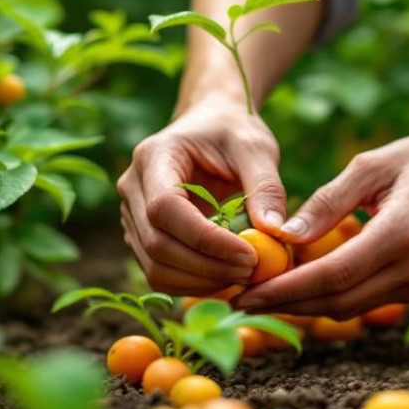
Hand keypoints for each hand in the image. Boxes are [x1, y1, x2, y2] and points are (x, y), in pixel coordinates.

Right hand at [117, 98, 287, 294]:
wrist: (210, 124)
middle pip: (156, 243)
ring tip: (244, 276)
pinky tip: (226, 277)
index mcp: (153, 156)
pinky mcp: (142, 236)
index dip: (205, 239)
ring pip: (154, 266)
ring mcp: (132, 214)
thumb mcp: (255, 149)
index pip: (165, 208)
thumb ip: (266, 188)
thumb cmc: (233, 131)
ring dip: (200, 281)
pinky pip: (159, 272)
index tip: (249, 254)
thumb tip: (276, 233)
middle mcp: (132, 186)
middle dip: (206, 266)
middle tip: (254, 271)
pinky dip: (193, 284)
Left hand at [235, 132, 408, 317]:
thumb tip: (283, 235)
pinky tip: (295, 288)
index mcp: (403, 233)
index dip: (286, 290)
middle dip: (284, 306)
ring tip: (257, 297)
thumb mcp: (372, 165)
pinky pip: (364, 301)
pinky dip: (327, 298)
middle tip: (238, 300)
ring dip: (302, 307)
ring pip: (348, 308)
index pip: (334, 275)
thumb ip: (328, 201)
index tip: (245, 293)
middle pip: (337, 301)